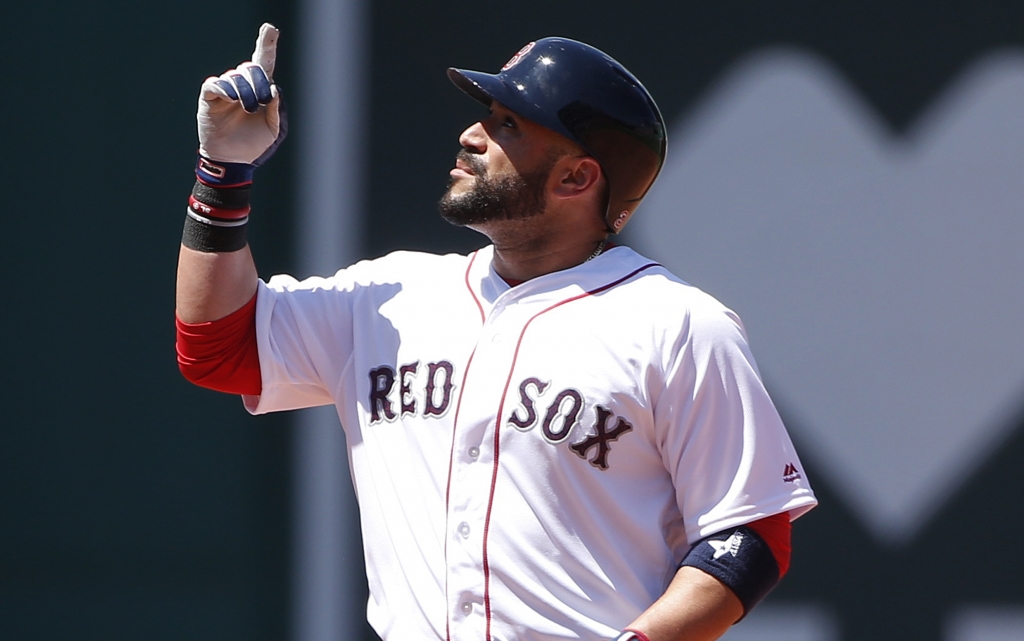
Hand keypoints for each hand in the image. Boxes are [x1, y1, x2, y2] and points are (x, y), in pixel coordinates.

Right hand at [197, 23, 285, 165]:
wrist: (233, 160)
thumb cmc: (254, 144)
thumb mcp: (273, 129)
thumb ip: (277, 109)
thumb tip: (274, 88)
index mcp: (259, 90)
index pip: (263, 62)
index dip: (266, 44)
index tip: (270, 29)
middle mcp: (242, 85)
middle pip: (251, 67)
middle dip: (260, 81)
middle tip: (262, 101)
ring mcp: (225, 89)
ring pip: (235, 75)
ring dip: (246, 91)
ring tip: (248, 109)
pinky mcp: (210, 96)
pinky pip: (217, 83)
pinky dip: (226, 90)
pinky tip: (232, 100)